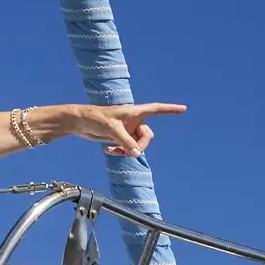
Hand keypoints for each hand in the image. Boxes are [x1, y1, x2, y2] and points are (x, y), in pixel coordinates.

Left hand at [31, 101, 182, 155]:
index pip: (156, 109)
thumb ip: (126, 142)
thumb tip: (137, 155)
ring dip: (127, 151)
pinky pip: (126, 148)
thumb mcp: (112, 130)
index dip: (170, 110)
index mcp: (135, 112)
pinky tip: (107, 150)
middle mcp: (134, 120)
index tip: (184, 109)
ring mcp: (127, 130)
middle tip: (129, 153)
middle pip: (147, 137)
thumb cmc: (95, 118)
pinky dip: (120, 152)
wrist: (80, 122)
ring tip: (114, 151)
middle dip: (139, 146)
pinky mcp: (120, 137)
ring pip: (136, 145)